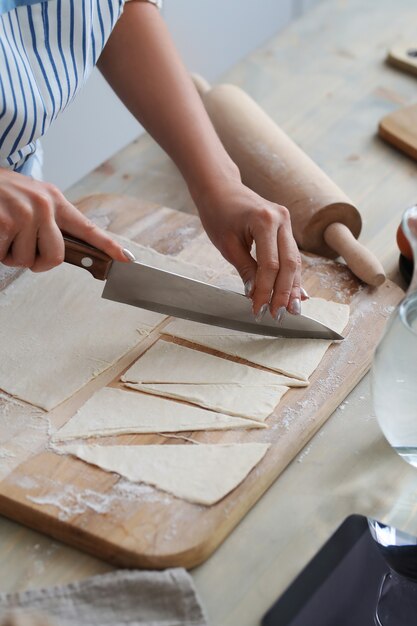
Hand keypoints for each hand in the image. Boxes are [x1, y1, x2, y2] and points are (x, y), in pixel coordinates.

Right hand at [0, 168, 126, 271]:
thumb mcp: (30, 198)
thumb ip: (49, 220)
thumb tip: (62, 250)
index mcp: (54, 199)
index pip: (86, 227)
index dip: (108, 246)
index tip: (126, 259)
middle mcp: (43, 206)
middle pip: (56, 257)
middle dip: (37, 262)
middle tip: (20, 248)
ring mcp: (24, 214)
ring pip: (27, 261)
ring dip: (11, 255)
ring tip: (1, 231)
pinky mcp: (4, 224)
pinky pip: (5, 257)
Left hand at [195, 178, 306, 318]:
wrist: (220, 188)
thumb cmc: (218, 214)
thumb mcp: (227, 245)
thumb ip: (246, 270)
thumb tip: (256, 295)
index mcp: (264, 220)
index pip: (270, 265)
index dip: (266, 290)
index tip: (259, 310)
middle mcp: (281, 219)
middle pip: (288, 264)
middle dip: (283, 293)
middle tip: (278, 316)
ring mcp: (286, 221)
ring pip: (294, 261)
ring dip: (292, 287)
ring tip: (292, 310)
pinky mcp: (286, 226)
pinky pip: (291, 254)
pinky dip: (292, 275)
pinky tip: (297, 294)